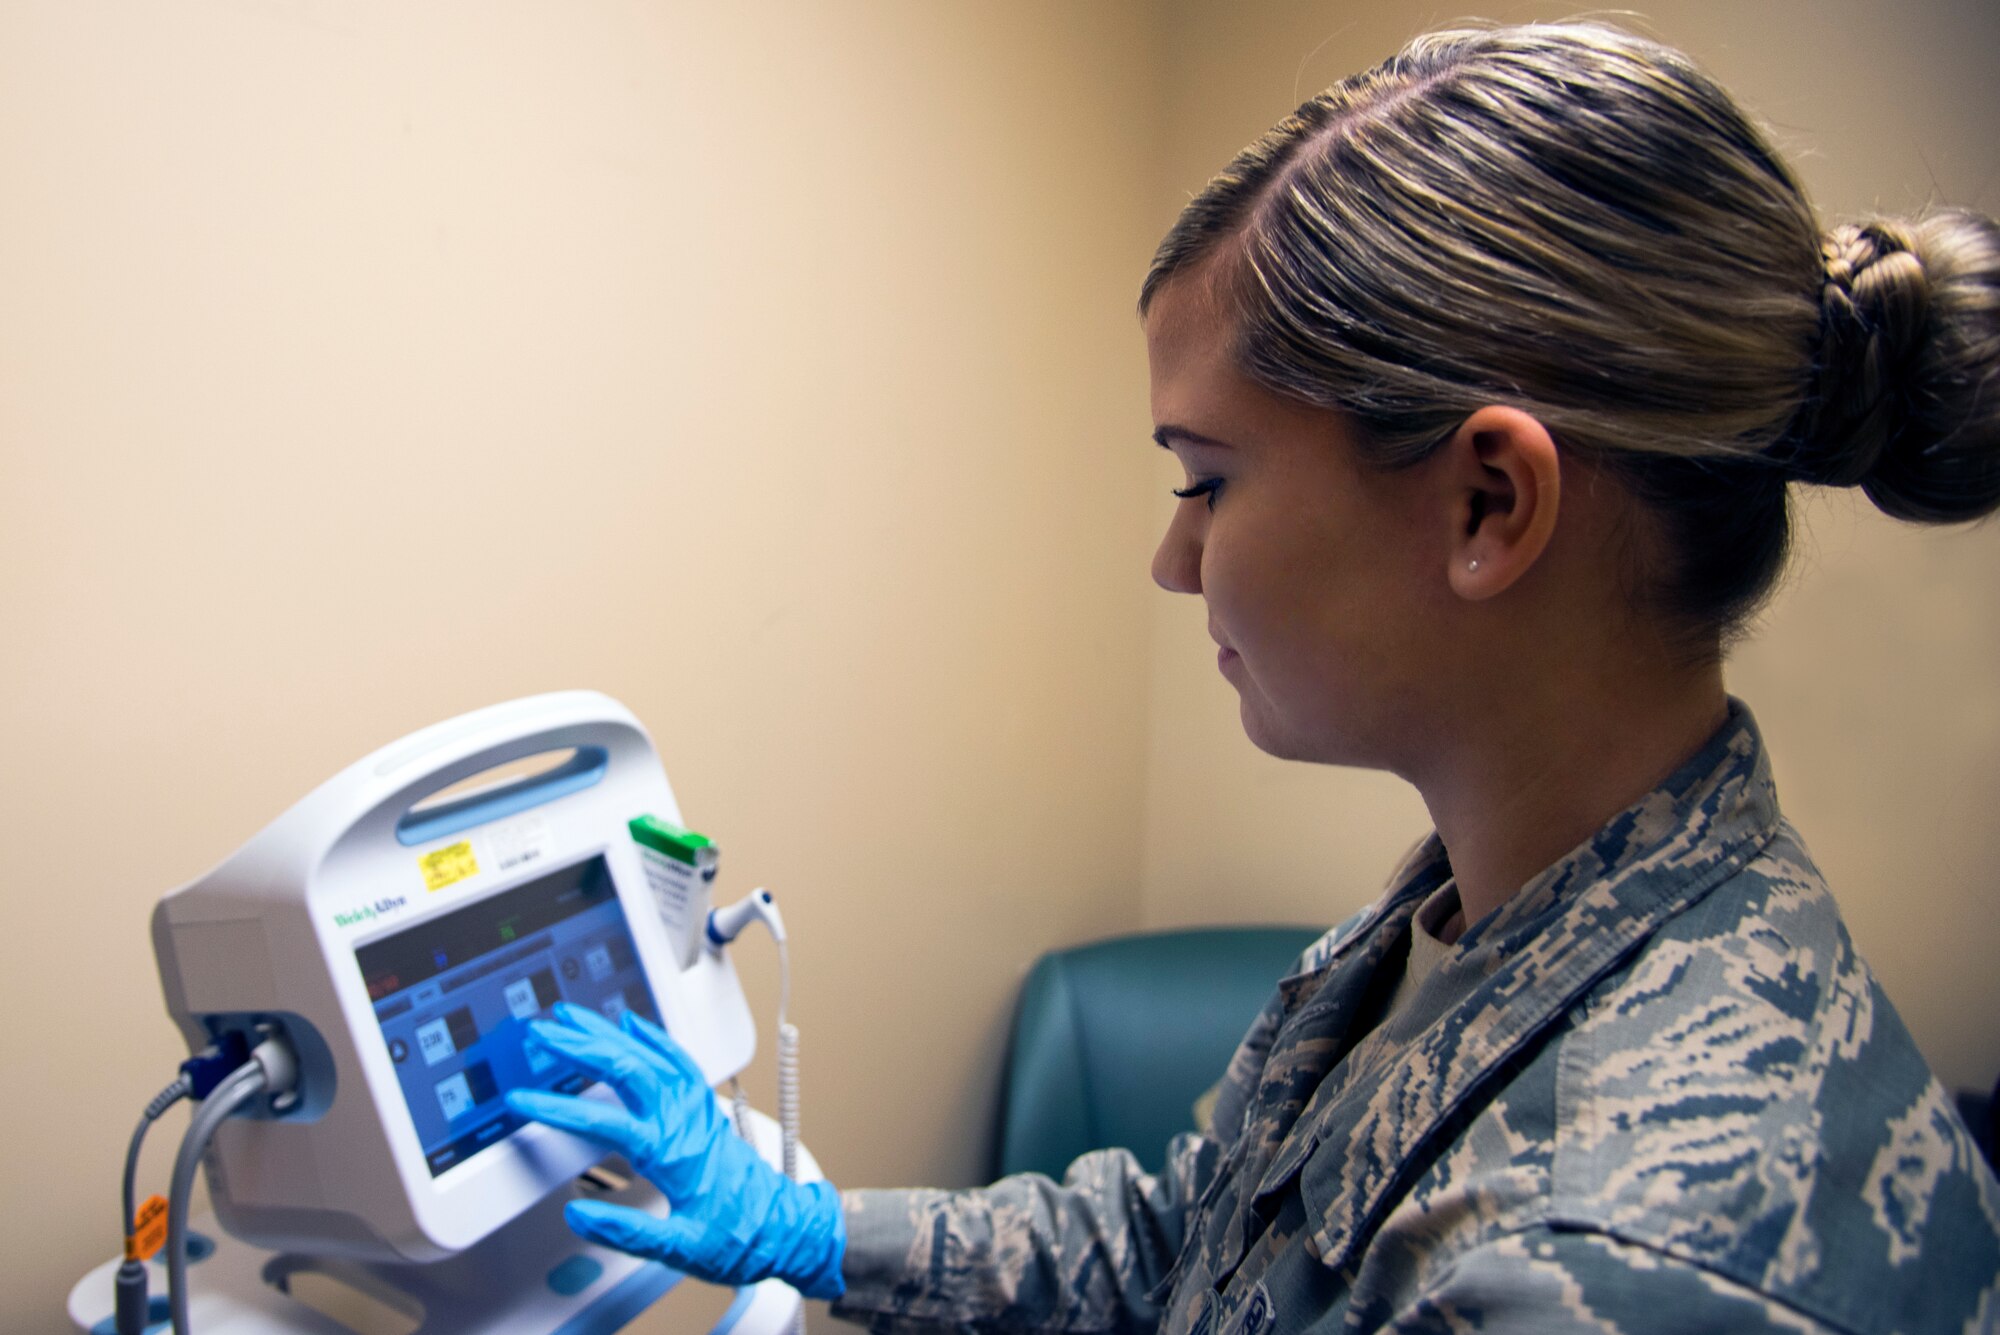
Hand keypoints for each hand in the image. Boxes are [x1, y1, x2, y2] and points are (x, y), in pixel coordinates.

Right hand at [506, 1003, 844, 1298]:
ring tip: (573, 1015)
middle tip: (542, 1032)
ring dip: (609, 1032)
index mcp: (670, 1153)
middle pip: (625, 1069)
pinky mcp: (703, 1106)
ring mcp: (695, 1108)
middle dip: (580, 1046)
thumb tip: (579, 1217)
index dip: (558, 1109)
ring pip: (648, 1055)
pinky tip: (632, 1022)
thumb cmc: (735, 1238)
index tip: (523, 1100)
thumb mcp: (679, 1249)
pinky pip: (677, 1059)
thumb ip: (627, 1233)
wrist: (781, 1226)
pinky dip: (653, 1036)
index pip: (604, 1122)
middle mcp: (683, 1121)